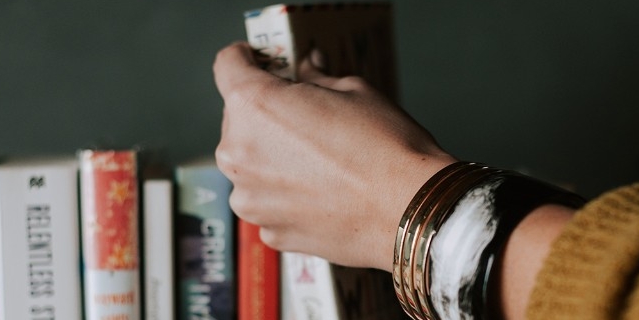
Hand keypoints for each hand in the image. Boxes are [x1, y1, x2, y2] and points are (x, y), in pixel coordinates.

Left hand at [213, 42, 456, 269]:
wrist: (410, 210)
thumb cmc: (386, 148)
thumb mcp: (354, 91)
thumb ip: (317, 79)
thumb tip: (308, 69)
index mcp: (255, 105)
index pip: (228, 66)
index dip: (245, 58)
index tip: (258, 61)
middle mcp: (239, 153)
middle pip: (239, 119)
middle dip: (267, 114)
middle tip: (307, 118)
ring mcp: (250, 198)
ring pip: (251, 165)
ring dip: (273, 159)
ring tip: (320, 163)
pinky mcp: (269, 230)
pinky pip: (269, 202)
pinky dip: (287, 195)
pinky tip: (324, 193)